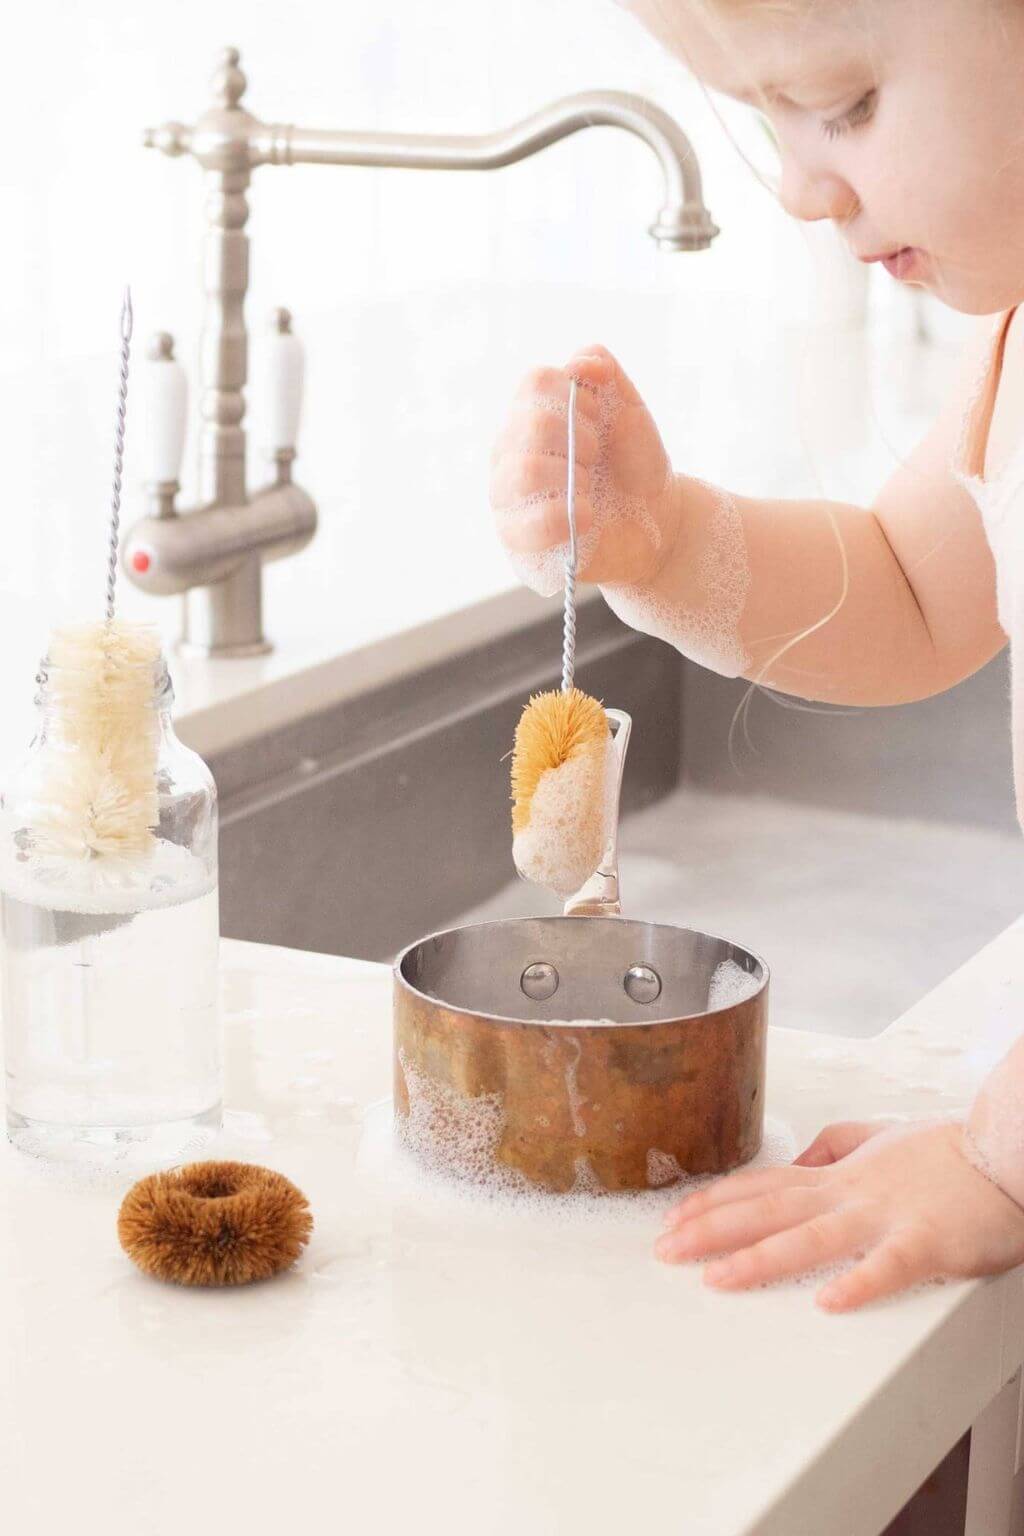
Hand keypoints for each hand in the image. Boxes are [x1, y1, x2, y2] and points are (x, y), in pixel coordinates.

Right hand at [489, 344, 679, 587]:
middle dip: (580, 440)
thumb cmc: (633, 466)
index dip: (576, 395)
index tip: (600, 418)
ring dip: (571, 478)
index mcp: (532, 414)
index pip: (535, 382)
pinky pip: (525, 525)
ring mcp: (506, 495)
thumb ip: (605, 373)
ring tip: (590, 490)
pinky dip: (565, 516)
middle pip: (531, 425)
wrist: (654, 522)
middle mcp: (510, 450)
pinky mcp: (515, 538)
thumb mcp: (629, 411)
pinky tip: (587, 515)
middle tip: (597, 459)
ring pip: (524, 471)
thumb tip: (582, 361)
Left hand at [655, 1121, 1023, 1310]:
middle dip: (710, 1230)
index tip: (673, 1219)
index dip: (714, 1202)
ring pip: (809, 1237)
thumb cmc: (949, 1150)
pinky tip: (826, 1302)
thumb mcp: (881, 1135)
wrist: (1003, 1151)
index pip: (762, 1186)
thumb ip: (838, 1143)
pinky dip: (856, 1282)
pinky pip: (886, 1265)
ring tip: (716, 1278)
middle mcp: (849, 1193)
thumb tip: (808, 1152)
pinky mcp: (924, 1241)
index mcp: (838, 1175)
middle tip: (665, 1251)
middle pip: (768, 1210)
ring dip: (759, 1258)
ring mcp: (883, 1216)